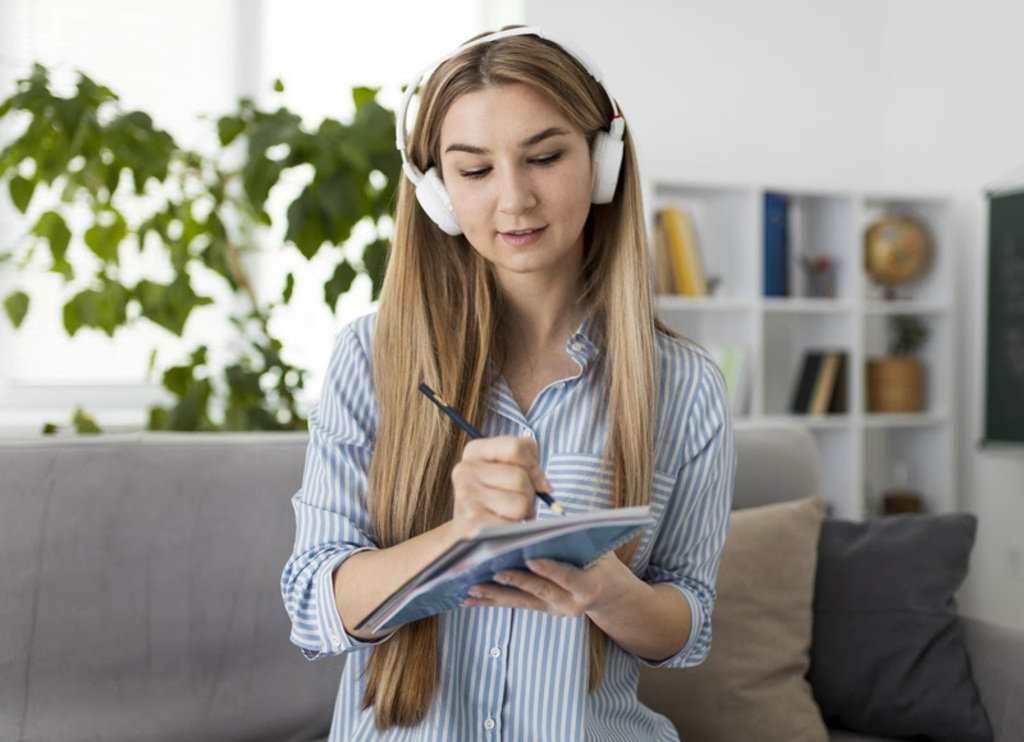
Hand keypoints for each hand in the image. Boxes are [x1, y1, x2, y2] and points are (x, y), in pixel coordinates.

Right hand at [450, 436, 551, 539]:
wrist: (469, 533)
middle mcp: (465, 470)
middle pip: (520, 477)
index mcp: (475, 451)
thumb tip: (544, 486)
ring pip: (520, 502)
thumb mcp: (509, 470)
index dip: (534, 467)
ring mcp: (466, 496)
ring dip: (524, 513)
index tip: (536, 482)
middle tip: (518, 503)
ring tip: (510, 515)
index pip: (516, 447)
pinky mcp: (472, 522)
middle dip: (529, 495)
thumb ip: (530, 463)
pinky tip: (504, 528)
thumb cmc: (495, 498)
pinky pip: (513, 524)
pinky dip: (516, 530)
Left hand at [461, 553, 631, 617]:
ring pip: (522, 601)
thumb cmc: (601, 561)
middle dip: (516, 581)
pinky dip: (491, 601)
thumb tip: (550, 521)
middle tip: (494, 572)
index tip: (531, 559)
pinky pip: (515, 604)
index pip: (567, 576)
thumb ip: (577, 538)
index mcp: (588, 586)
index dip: (550, 569)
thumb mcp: (599, 549)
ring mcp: (555, 610)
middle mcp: (571, 603)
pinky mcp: (542, 610)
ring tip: (472, 589)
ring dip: (495, 596)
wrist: (609, 593)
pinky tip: (469, 600)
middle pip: (540, 591)